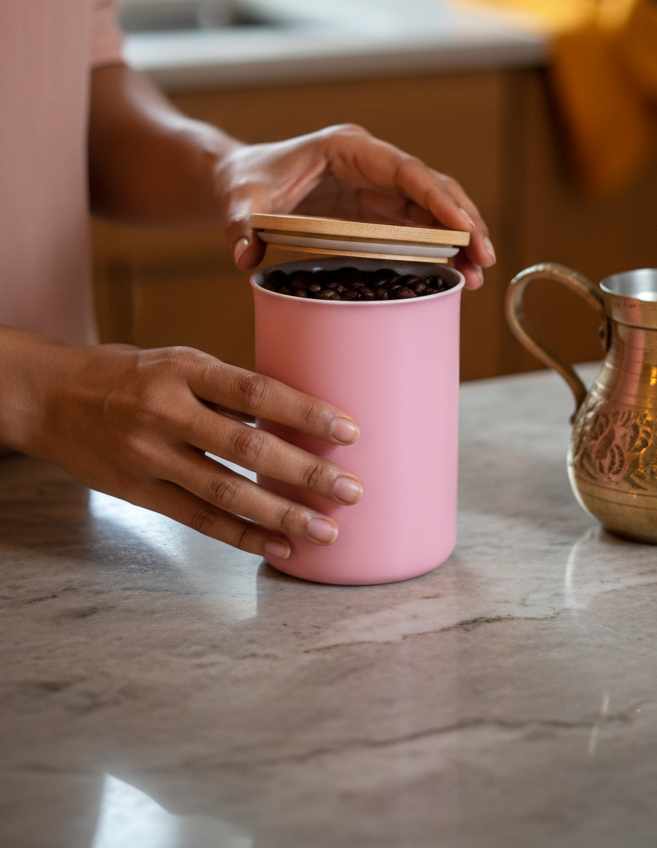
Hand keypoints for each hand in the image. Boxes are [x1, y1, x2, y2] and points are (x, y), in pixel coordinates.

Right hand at [2, 330, 363, 559]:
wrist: (53, 398)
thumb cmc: (129, 375)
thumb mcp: (178, 361)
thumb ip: (228, 388)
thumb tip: (296, 414)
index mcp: (184, 369)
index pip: (256, 390)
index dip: (305, 412)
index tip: (349, 429)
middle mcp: (167, 413)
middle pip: (248, 447)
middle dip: (306, 472)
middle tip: (351, 489)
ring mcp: (151, 457)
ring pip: (227, 494)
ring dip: (283, 515)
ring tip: (327, 529)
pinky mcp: (140, 494)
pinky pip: (200, 521)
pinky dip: (244, 537)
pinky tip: (281, 546)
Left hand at [213, 124, 495, 287]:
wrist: (241, 179)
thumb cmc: (245, 179)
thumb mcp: (240, 199)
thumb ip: (243, 223)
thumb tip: (245, 254)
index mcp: (347, 149)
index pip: (404, 170)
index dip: (437, 197)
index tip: (463, 226)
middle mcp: (371, 163)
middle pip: (430, 187)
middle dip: (462, 220)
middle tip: (485, 258)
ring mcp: (377, 185)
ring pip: (432, 206)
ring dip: (459, 237)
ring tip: (477, 274)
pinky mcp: (376, 208)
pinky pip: (417, 224)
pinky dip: (439, 246)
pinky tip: (456, 272)